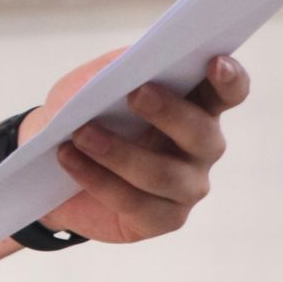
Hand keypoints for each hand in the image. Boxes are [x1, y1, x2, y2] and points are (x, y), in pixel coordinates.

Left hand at [16, 51, 249, 246]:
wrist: (53, 164)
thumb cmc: (84, 113)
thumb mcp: (90, 82)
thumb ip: (114, 71)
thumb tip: (124, 70)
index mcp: (196, 105)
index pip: (228, 92)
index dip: (229, 79)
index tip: (216, 62)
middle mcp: (202, 148)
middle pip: (202, 133)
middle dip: (169, 112)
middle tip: (134, 94)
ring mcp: (187, 187)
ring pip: (163, 174)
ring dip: (119, 152)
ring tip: (80, 134)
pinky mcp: (163, 219)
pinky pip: (136, 203)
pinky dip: (98, 179)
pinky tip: (69, 159)